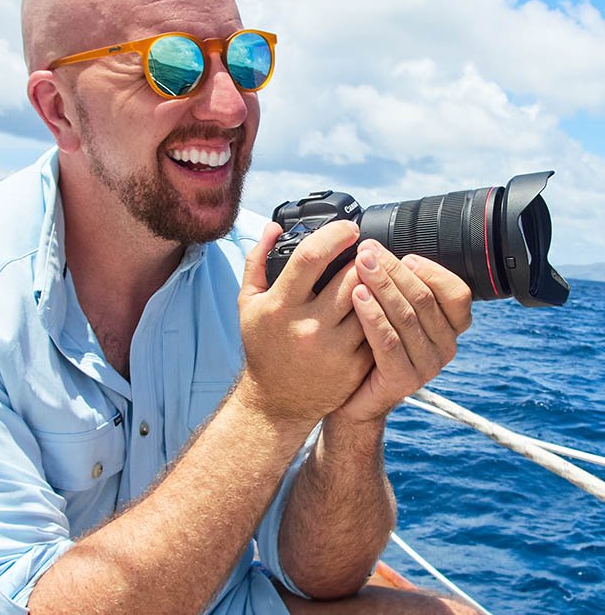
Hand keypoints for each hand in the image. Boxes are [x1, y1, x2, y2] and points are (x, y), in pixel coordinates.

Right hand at [237, 221, 372, 424]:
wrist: (276, 402)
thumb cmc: (264, 346)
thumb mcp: (248, 302)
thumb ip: (258, 260)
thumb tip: (274, 226)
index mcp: (281, 305)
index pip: (311, 258)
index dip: (335, 235)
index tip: (350, 227)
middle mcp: (308, 326)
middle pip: (350, 277)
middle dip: (363, 258)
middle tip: (368, 250)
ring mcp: (335, 349)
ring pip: (370, 302)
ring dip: (376, 283)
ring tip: (375, 274)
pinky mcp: (355, 367)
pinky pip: (378, 329)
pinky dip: (381, 312)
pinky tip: (379, 304)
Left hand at [333, 239, 471, 424]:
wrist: (352, 393)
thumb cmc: (371, 343)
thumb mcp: (393, 310)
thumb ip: (400, 285)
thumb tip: (383, 248)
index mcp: (450, 326)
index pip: (457, 293)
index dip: (432, 271)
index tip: (403, 254)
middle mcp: (445, 347)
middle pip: (425, 300)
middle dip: (394, 271)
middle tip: (368, 252)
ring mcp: (426, 367)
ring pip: (406, 317)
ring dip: (382, 286)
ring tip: (360, 266)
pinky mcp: (403, 381)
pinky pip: (388, 341)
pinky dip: (372, 315)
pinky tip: (357, 296)